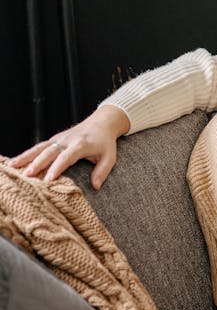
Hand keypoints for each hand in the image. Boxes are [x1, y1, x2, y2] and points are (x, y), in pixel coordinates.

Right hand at [8, 105, 129, 188]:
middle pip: (49, 152)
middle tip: (27, 175)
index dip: (56, 168)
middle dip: (37, 163)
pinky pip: (38, 147)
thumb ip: (102, 171)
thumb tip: (95, 186)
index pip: (66, 157)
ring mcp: (58, 139)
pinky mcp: (53, 139)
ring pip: (39, 148)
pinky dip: (26, 154)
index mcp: (80, 144)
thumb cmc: (105, 142)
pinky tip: (15, 162)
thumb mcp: (110, 157)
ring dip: (25, 157)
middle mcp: (66, 140)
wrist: (101, 123)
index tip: (48, 179)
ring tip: (12, 166)